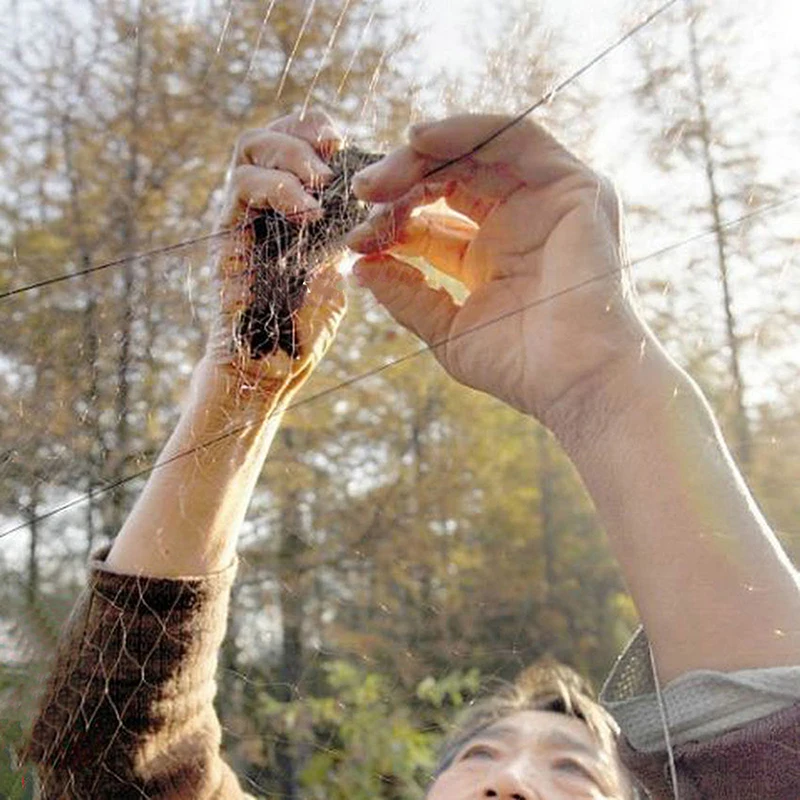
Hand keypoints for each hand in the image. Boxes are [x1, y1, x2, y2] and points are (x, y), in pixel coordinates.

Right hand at [206, 110, 346, 403]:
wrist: (270, 370)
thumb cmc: (305, 328)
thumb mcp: (337, 272)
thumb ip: (343, 238)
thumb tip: (370, 205)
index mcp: (288, 210)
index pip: (292, 145)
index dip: (315, 132)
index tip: (343, 142)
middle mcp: (260, 208)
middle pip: (266, 137)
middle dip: (301, 134)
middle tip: (331, 152)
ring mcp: (240, 220)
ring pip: (249, 152)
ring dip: (290, 156)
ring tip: (319, 183)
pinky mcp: (226, 239)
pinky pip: (241, 191)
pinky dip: (277, 190)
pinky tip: (307, 212)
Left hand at [347, 114, 649, 432]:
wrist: (575, 381)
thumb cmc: (519, 366)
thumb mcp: (446, 329)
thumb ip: (406, 295)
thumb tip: (359, 269)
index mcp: (488, 257)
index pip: (430, 222)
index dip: (391, 223)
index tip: (356, 240)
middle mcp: (516, 223)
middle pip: (449, 178)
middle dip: (401, 181)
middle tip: (362, 192)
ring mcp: (546, 201)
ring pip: (479, 151)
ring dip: (424, 154)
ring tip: (383, 175)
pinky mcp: (574, 186)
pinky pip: (517, 137)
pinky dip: (468, 131)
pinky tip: (420, 140)